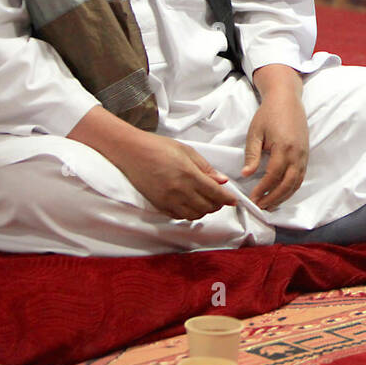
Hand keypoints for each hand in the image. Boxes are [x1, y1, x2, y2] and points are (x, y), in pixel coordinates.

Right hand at [113, 131, 237, 220]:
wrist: (131, 151)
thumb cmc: (159, 147)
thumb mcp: (187, 151)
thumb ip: (206, 168)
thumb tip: (222, 180)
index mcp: (189, 175)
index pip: (215, 193)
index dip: (227, 199)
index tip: (234, 200)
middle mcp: (179, 190)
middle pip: (206, 207)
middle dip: (217, 205)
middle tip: (220, 199)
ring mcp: (168, 200)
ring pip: (194, 215)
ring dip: (203, 211)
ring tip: (206, 202)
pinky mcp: (158, 205)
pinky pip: (178, 216)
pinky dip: (188, 214)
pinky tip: (190, 205)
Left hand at [242, 86, 308, 210]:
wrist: (287, 99)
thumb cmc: (268, 114)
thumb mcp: (255, 132)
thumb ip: (252, 155)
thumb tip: (246, 174)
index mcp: (283, 147)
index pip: (273, 175)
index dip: (263, 189)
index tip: (252, 198)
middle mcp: (297, 154)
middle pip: (287, 184)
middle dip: (273, 198)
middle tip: (260, 206)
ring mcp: (303, 155)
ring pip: (296, 183)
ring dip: (283, 196)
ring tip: (269, 204)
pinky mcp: (305, 155)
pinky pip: (300, 177)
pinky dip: (291, 188)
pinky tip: (281, 193)